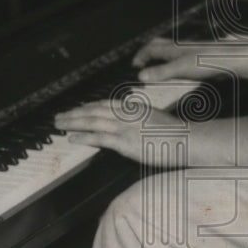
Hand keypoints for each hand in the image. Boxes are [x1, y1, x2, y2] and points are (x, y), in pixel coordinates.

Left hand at [54, 100, 178, 163]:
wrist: (188, 140)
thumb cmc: (176, 134)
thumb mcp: (156, 120)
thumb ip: (140, 119)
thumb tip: (130, 121)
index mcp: (135, 108)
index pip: (105, 104)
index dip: (87, 107)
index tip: (75, 110)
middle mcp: (128, 114)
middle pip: (95, 111)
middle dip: (75, 113)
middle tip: (59, 117)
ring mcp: (126, 127)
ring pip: (93, 122)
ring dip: (74, 123)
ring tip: (60, 125)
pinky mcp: (126, 142)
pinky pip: (100, 138)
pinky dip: (84, 137)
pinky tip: (73, 138)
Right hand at [131, 37, 221, 81]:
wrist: (232, 60)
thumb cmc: (208, 62)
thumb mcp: (181, 68)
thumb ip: (161, 72)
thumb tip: (141, 75)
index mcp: (173, 48)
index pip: (151, 48)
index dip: (140, 56)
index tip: (134, 66)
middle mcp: (180, 48)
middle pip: (159, 45)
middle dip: (148, 52)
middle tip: (142, 63)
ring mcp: (190, 53)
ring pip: (171, 52)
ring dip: (161, 59)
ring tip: (157, 70)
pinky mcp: (199, 59)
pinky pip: (181, 60)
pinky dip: (174, 65)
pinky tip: (179, 75)